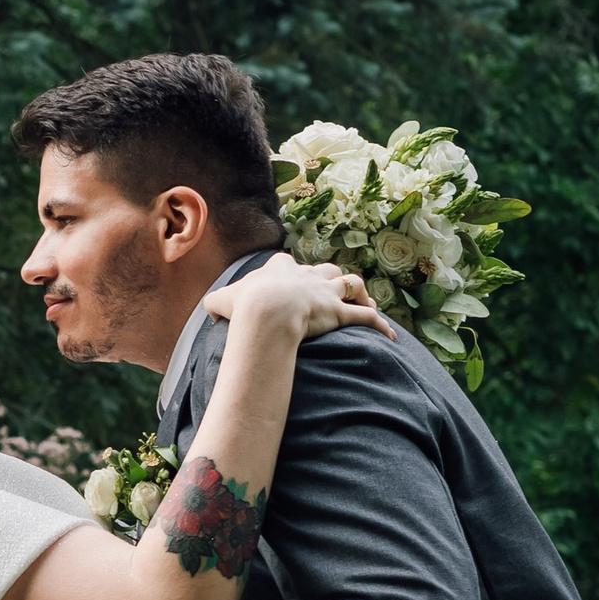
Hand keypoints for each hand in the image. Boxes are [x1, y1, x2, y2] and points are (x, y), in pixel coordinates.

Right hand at [208, 256, 393, 340]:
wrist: (267, 312)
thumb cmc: (245, 306)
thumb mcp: (221, 300)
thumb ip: (216, 303)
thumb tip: (208, 311)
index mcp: (281, 269)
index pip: (286, 263)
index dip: (287, 271)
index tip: (287, 279)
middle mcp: (308, 275)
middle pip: (324, 270)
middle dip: (328, 279)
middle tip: (330, 292)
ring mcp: (326, 293)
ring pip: (350, 283)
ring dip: (358, 292)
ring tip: (365, 302)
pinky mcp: (341, 313)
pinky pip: (367, 318)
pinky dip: (380, 326)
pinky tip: (390, 336)